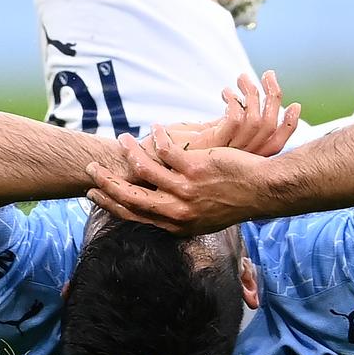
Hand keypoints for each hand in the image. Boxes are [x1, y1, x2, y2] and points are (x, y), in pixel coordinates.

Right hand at [85, 124, 279, 235]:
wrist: (262, 191)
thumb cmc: (234, 202)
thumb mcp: (203, 219)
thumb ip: (179, 216)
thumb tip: (159, 213)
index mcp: (175, 225)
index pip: (132, 215)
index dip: (110, 203)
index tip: (94, 192)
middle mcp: (176, 211)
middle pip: (130, 196)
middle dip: (106, 181)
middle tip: (91, 168)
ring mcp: (185, 190)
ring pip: (144, 169)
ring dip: (130, 152)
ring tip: (122, 140)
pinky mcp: (196, 168)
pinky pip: (166, 151)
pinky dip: (157, 138)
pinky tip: (155, 129)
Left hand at [137, 71, 300, 161]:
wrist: (146, 165)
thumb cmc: (171, 152)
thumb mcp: (205, 142)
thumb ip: (222, 130)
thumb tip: (239, 108)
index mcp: (243, 159)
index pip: (278, 144)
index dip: (290, 125)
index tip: (296, 105)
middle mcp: (239, 159)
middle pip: (273, 128)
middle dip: (275, 97)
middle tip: (269, 74)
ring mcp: (228, 155)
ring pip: (258, 120)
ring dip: (253, 92)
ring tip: (242, 78)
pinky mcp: (213, 148)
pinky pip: (237, 118)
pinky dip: (235, 100)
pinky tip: (225, 92)